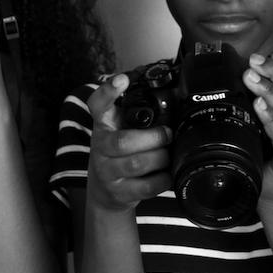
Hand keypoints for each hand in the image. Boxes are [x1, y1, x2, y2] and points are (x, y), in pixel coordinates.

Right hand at [86, 75, 172, 212]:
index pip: (98, 105)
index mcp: (103, 125)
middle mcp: (101, 147)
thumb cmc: (118, 154)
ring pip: (136, 164)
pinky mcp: (119, 193)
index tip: (122, 80)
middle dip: (153, 137)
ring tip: (168, 154)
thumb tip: (175, 94)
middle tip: (168, 134)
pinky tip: (167, 173)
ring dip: (160, 158)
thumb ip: (138, 113)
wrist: (105, 191)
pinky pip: (146, 187)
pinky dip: (163, 179)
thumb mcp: (121, 129)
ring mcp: (107, 172)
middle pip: (123, 141)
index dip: (108, 92)